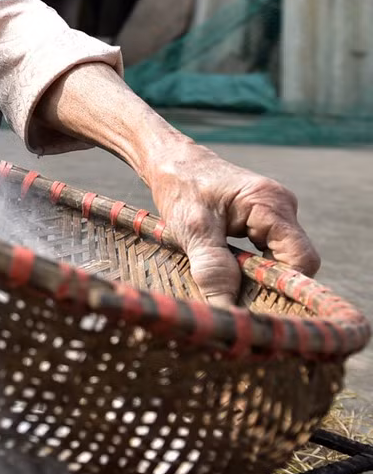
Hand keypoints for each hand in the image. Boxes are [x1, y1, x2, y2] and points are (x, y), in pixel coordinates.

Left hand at [144, 140, 320, 305]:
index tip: (257, 306)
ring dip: (260, 277)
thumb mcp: (192, 229)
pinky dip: (253, 268)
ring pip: (283, 260)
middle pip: (296, 262)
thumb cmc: (181, 188)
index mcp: (270, 203)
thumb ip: (212, 267)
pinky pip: (270, 253)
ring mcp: (275, 214)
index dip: (284, 286)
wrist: (170, 163)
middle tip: (241, 305)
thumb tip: (227, 310)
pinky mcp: (264, 222)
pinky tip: (232, 277)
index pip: (302, 258)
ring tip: (233, 292)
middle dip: (271, 285)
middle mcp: (282, 207)